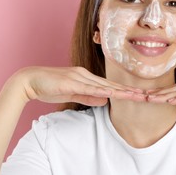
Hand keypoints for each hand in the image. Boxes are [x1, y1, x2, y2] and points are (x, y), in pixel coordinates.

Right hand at [7, 66, 146, 105]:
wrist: (30, 80)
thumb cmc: (50, 86)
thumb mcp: (73, 93)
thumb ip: (89, 97)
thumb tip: (105, 101)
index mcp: (87, 77)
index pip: (109, 85)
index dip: (124, 90)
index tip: (138, 95)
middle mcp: (85, 75)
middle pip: (111, 84)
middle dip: (128, 90)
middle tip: (145, 95)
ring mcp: (79, 77)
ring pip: (103, 86)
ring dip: (120, 91)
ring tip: (135, 95)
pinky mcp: (70, 82)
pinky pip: (88, 88)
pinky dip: (100, 91)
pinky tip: (111, 93)